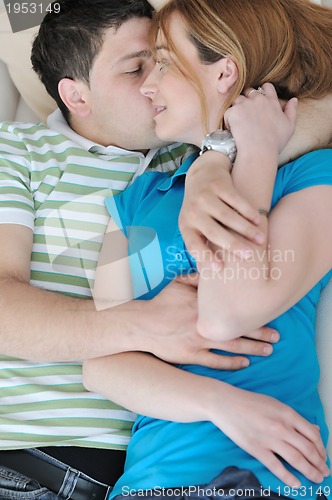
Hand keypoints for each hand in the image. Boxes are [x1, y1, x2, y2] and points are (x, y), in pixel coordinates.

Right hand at [140, 275, 277, 369]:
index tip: (269, 311)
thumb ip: (197, 278)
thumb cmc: (161, 303)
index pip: (235, 308)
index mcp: (205, 305)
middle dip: (260, 333)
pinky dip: (231, 363)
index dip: (253, 311)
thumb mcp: (178, 283)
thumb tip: (212, 271)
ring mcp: (200, 341)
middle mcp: (206, 323)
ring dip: (252, 348)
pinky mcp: (192, 355)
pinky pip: (216, 361)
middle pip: (239, 329)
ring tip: (268, 350)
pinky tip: (245, 363)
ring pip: (232, 346)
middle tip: (277, 336)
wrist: (142, 324)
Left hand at [180, 151, 263, 263]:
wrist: (201, 174)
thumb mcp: (195, 225)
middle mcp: (193, 212)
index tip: (220, 269)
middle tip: (249, 256)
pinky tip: (259, 220)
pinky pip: (236, 200)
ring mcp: (204, 197)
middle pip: (213, 232)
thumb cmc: (201, 209)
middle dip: (233, 245)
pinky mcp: (218, 185)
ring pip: (228, 216)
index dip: (205, 257)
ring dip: (246, 229)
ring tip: (261, 239)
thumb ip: (202, 243)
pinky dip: (249, 211)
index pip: (193, 245)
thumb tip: (214, 272)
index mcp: (185, 226)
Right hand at [210, 384, 328, 487]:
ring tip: (316, 479)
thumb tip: (313, 430)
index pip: (312, 435)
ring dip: (309, 472)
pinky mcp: (257, 449)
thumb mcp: (276, 404)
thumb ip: (294, 419)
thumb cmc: (250, 402)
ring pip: (296, 460)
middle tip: (324, 473)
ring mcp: (269, 439)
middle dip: (319, 464)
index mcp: (287, 414)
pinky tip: (296, 484)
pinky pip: (277, 467)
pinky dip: (289, 478)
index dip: (321, 449)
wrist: (226, 403)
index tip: (323, 457)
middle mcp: (282, 427)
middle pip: (307, 450)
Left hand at [224, 83, 297, 158]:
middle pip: (250, 92)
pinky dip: (229, 119)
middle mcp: (258, 99)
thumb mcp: (289, 126)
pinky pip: (228, 111)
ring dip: (238, 108)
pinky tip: (233, 129)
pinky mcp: (233, 112)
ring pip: (237, 100)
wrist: (259, 151)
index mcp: (271, 101)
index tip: (259, 102)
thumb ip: (291, 111)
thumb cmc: (275, 142)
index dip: (262, 92)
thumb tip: (294, 100)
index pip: (266, 87)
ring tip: (240, 122)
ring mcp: (244, 104)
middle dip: (248, 100)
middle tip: (248, 114)